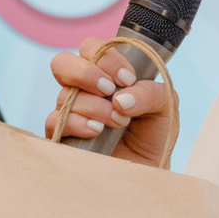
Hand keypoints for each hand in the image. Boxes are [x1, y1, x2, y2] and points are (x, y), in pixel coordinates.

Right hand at [45, 37, 172, 166]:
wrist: (148, 169)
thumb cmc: (153, 133)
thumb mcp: (164, 105)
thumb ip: (149, 92)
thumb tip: (119, 98)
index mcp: (105, 73)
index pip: (91, 48)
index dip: (107, 59)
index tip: (128, 79)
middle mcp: (84, 89)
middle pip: (62, 63)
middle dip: (86, 73)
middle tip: (109, 90)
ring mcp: (71, 111)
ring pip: (64, 95)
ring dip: (94, 106)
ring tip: (117, 122)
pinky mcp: (63, 136)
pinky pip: (54, 121)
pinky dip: (78, 123)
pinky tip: (97, 130)